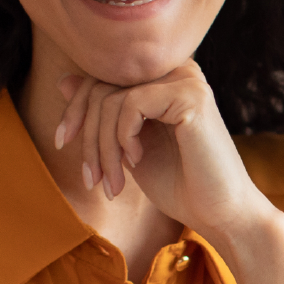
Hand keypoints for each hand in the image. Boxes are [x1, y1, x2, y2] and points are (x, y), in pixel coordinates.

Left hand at [55, 61, 280, 237]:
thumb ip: (103, 114)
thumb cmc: (180, 184)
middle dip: (88, 137)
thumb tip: (64, 79)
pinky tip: (137, 160)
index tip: (63, 142)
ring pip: (112, 98)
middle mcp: (176, 70)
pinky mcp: (190, 94)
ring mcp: (185, 79)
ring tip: (112, 183)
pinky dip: (122, 138)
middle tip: (91, 179)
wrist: (220, 212)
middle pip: (102, 85)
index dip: (75, 108)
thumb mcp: (127, 146)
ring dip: (103, 148)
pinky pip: (130, 104)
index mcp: (164, 79)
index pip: (102, 76)